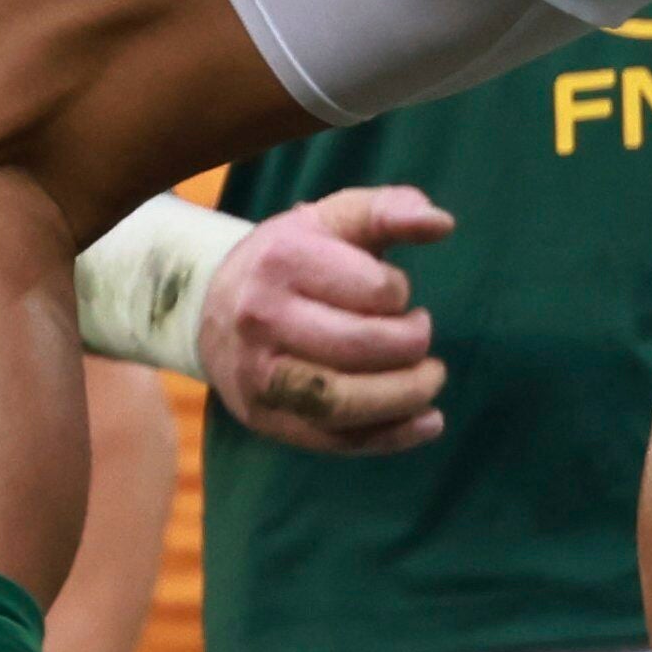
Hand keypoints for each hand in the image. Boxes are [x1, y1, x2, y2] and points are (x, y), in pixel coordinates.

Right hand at [199, 185, 453, 452]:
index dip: (400, 293)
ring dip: (406, 396)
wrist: (208, 305)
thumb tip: (443, 223)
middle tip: (422, 334)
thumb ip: (390, 209)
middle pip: (360, 348)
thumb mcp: (332, 218)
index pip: (373, 290)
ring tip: (431, 378)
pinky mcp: (265, 419)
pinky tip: (428, 421)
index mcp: (284, 262)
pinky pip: (334, 441)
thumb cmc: (291, 258)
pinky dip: (391, 437)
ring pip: (343, 403)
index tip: (394, 291)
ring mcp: (259, 376)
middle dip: (412, 345)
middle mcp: (262, 320)